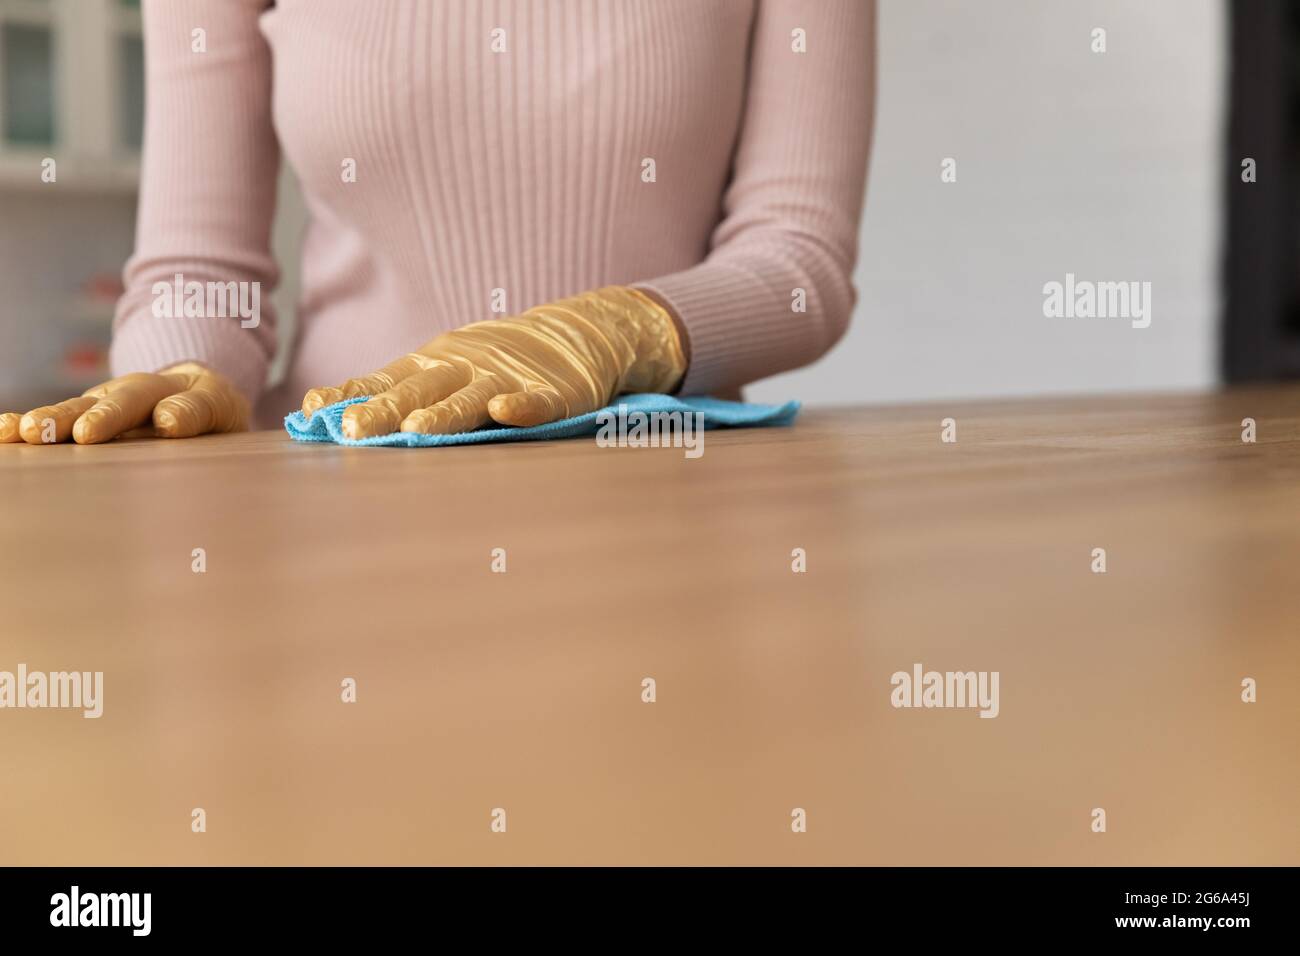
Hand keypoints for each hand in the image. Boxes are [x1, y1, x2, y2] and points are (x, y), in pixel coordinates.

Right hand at [0, 362, 248, 444]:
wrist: (192, 391)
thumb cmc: (209, 406)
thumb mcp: (220, 406)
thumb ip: (199, 411)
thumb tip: (167, 420)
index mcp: (172, 389)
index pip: (165, 402)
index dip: (150, 413)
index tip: (136, 428)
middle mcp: (131, 392)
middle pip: (114, 402)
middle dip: (92, 417)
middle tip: (68, 433)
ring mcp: (103, 405)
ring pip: (77, 410)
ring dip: (51, 421)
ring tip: (24, 432)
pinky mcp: (84, 421)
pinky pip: (57, 423)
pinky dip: (30, 426)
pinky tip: (3, 432)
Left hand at [300, 286, 686, 438]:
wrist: (577, 334)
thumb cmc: (497, 362)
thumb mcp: (444, 370)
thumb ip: (394, 392)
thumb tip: (322, 415)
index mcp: (435, 364)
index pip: (384, 380)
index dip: (351, 395)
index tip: (313, 411)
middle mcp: (465, 367)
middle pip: (420, 389)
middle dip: (386, 409)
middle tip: (353, 430)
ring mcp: (510, 377)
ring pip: (472, 398)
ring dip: (445, 413)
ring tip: (419, 429)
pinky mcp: (555, 392)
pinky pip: (537, 401)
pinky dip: (522, 405)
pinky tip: (506, 410)